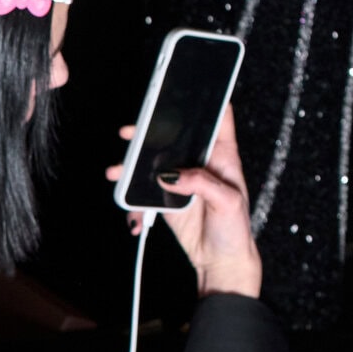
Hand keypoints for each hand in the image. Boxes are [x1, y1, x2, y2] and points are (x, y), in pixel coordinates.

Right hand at [107, 106, 262, 299]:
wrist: (220, 262)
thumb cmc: (235, 230)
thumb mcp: (228, 203)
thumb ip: (202, 184)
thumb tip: (173, 173)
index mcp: (222, 155)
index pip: (217, 116)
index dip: (205, 99)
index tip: (183, 89)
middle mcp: (199, 162)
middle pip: (173, 134)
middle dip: (150, 130)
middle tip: (131, 132)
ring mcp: (180, 179)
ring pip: (152, 161)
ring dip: (131, 166)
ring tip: (117, 172)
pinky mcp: (165, 198)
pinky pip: (143, 192)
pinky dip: (133, 201)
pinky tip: (135, 217)